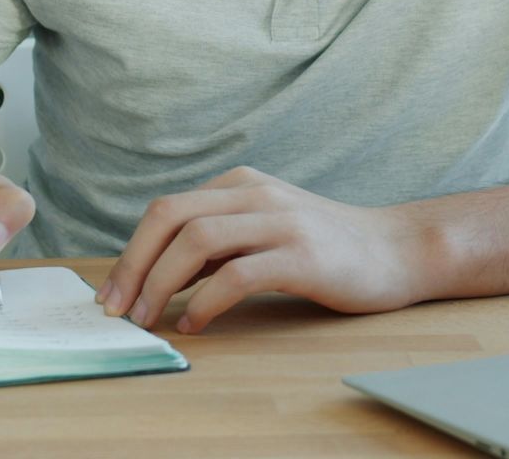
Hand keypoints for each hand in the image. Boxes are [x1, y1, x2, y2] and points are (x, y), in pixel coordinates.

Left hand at [96, 166, 431, 333]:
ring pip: (197, 242)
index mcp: (240, 184)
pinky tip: (197, 324)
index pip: (166, 210)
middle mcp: (255, 193)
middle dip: (133, 265)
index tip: (113, 294)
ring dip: (161, 284)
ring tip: (150, 319)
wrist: (395, 250)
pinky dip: (206, 302)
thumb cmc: (325, 247)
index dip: (131, 252)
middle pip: (171, 217)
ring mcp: (280, 221)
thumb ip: (217, 242)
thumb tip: (157, 274)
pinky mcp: (302, 255)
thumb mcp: (263, 228)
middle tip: (117, 309)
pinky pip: (238, 275)